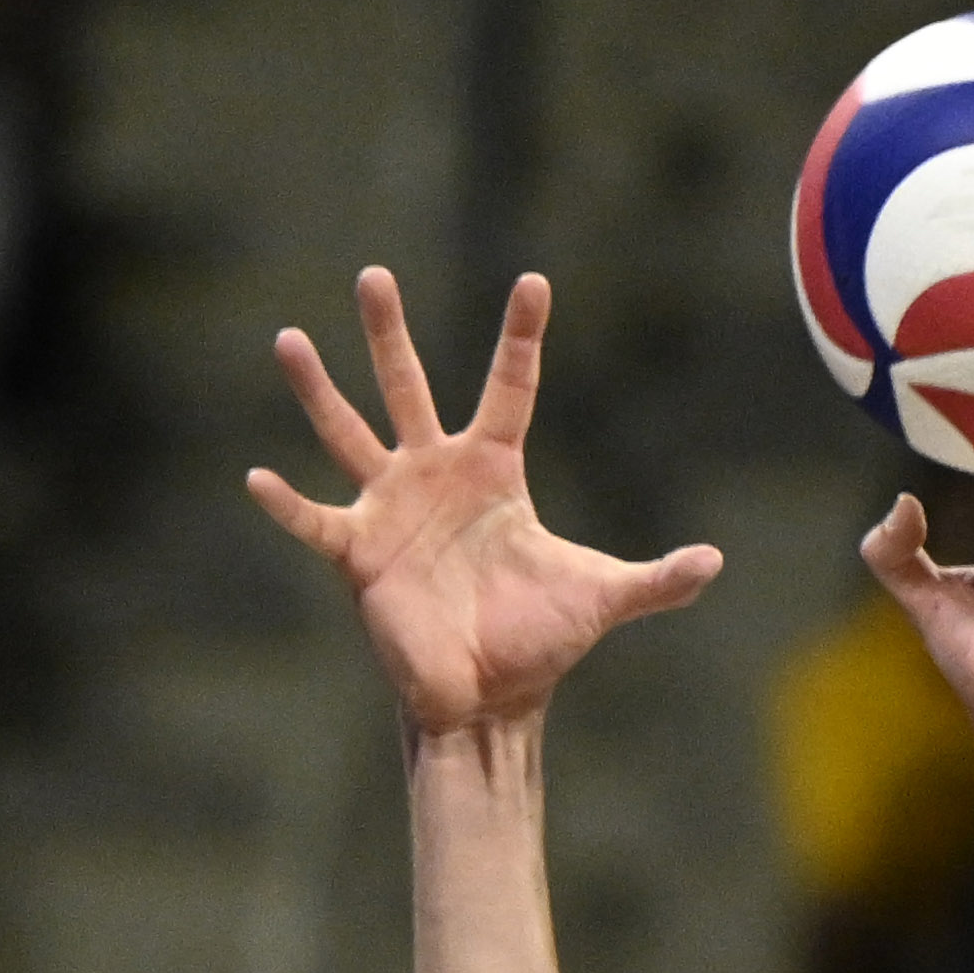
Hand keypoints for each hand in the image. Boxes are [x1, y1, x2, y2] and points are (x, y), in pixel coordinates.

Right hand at [247, 268, 719, 731]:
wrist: (491, 697)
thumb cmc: (538, 640)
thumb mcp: (603, 597)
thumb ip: (659, 580)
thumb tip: (715, 563)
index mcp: (493, 472)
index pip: (510, 388)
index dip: (522, 337)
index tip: (534, 281)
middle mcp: (435, 475)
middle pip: (409, 387)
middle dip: (391, 334)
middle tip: (374, 274)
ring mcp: (391, 509)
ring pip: (349, 434)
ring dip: (318, 391)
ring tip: (288, 339)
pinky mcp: (360, 554)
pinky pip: (317, 522)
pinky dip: (288, 505)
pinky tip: (257, 478)